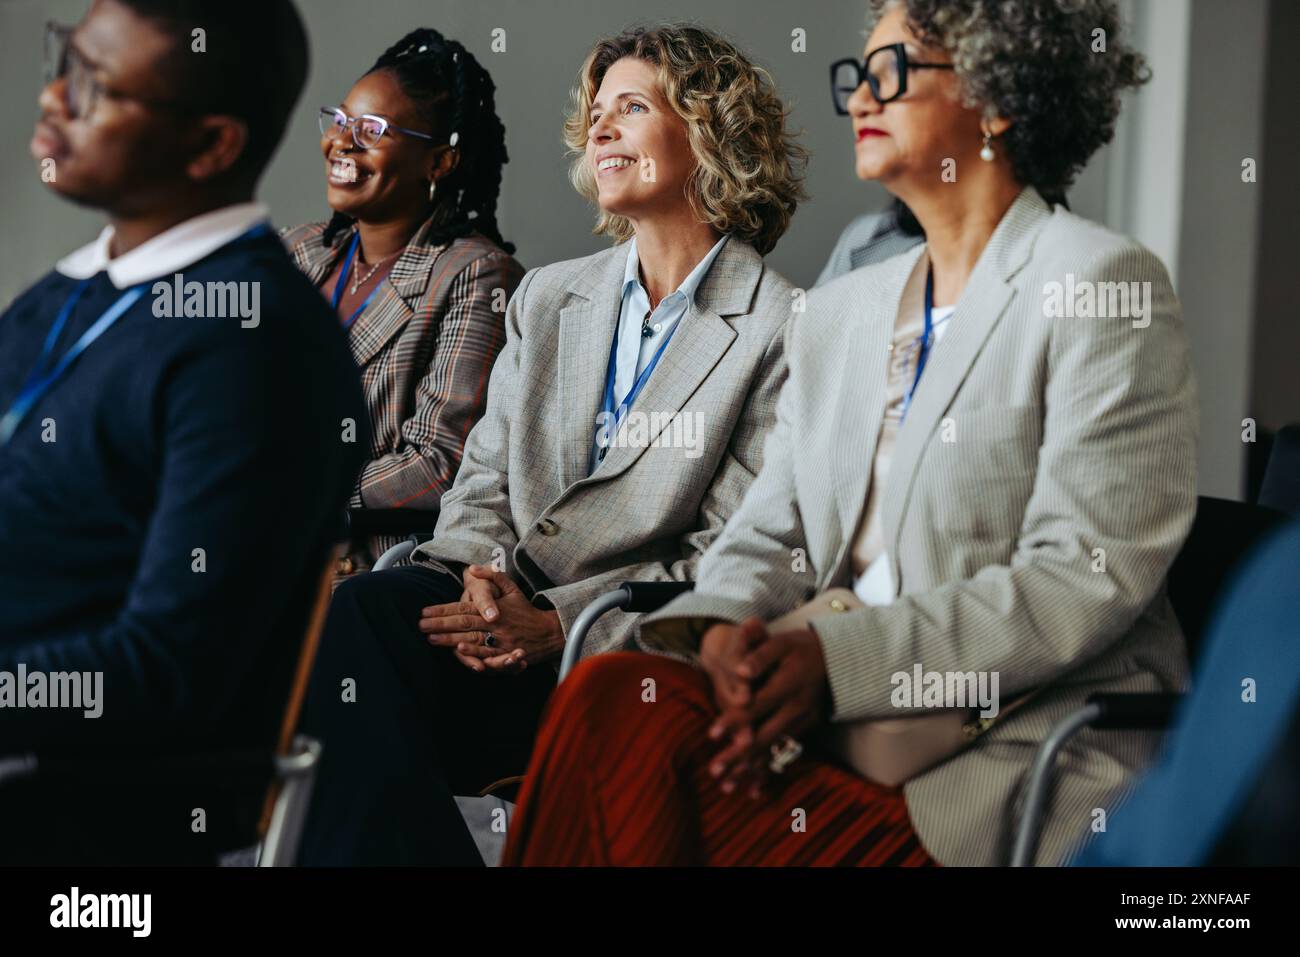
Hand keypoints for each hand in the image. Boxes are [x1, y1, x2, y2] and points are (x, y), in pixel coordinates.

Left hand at [418, 564, 564, 673]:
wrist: (549, 631)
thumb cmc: (526, 610)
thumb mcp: (512, 588)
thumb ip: (493, 576)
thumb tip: (473, 568)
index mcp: (494, 607)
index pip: (464, 608)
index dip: (444, 610)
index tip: (425, 612)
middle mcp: (496, 624)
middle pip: (464, 624)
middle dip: (440, 625)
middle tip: (421, 626)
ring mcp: (500, 640)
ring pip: (472, 639)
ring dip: (450, 640)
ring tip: (431, 639)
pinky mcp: (505, 654)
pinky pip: (486, 655)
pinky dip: (473, 654)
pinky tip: (458, 652)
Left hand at [708, 627, 829, 795]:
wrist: (837, 660)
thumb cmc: (801, 647)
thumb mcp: (781, 642)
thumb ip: (759, 655)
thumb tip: (738, 670)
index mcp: (788, 685)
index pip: (757, 705)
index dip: (734, 720)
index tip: (712, 734)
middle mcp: (797, 708)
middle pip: (763, 737)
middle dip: (737, 756)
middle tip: (714, 772)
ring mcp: (803, 722)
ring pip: (772, 750)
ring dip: (748, 770)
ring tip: (726, 787)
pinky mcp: (804, 729)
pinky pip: (781, 753)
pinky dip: (765, 771)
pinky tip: (752, 790)